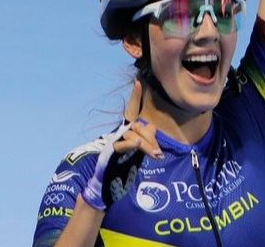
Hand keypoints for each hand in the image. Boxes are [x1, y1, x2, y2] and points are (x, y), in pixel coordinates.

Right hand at [80, 80, 162, 210]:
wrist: (107, 183)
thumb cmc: (123, 167)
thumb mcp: (138, 151)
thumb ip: (145, 138)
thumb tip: (152, 127)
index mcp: (126, 132)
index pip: (132, 111)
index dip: (135, 97)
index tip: (138, 82)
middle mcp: (119, 133)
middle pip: (138, 126)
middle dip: (150, 137)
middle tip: (158, 153)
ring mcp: (115, 141)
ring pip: (134, 135)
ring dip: (147, 145)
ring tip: (156, 156)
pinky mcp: (112, 151)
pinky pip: (125, 144)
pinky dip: (134, 144)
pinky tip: (141, 146)